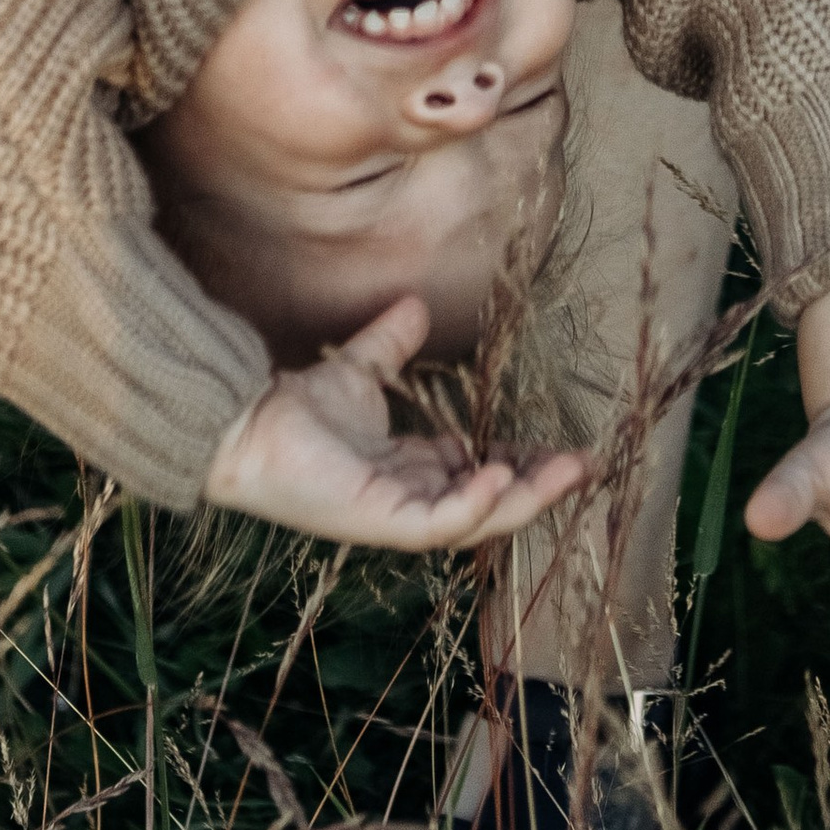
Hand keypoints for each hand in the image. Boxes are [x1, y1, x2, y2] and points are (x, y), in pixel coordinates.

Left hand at [204, 297, 588, 551]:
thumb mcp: (359, 369)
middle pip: (490, 503)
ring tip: (563, 473)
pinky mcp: (379, 521)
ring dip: (522, 499)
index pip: (480, 472)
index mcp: (411, 470)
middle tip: (583, 466)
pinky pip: (436, 524)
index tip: (564, 444)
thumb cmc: (296, 408)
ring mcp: (397, 515)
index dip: (522, 461)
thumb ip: (390, 344)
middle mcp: (411, 498)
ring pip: (476, 521)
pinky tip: (497, 475)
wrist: (246, 425)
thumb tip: (416, 305)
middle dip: (539, 487)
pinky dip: (471, 505)